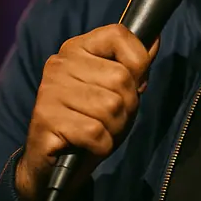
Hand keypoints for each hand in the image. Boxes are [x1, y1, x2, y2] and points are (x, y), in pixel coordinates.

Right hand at [15, 24, 158, 200]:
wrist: (53, 165)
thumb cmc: (89, 122)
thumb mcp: (117, 91)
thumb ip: (134, 67)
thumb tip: (154, 39)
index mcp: (76, 48)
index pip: (118, 35)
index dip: (138, 63)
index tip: (132, 84)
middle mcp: (60, 64)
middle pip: (121, 78)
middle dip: (128, 107)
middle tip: (111, 119)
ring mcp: (49, 91)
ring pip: (111, 106)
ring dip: (115, 128)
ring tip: (100, 132)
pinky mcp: (46, 120)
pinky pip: (96, 133)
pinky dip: (102, 145)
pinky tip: (88, 145)